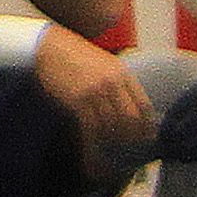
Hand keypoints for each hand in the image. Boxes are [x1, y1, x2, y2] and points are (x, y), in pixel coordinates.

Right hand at [34, 27, 155, 173]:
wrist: (50, 48)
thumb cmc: (75, 54)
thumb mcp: (104, 62)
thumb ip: (118, 81)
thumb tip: (128, 104)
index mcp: (121, 73)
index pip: (143, 104)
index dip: (147, 124)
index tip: (147, 136)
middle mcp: (112, 83)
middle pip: (130, 118)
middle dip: (132, 135)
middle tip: (130, 146)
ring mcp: (95, 92)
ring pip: (111, 125)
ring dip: (112, 139)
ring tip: (111, 149)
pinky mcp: (78, 101)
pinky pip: (91, 127)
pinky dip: (94, 142)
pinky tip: (94, 148)